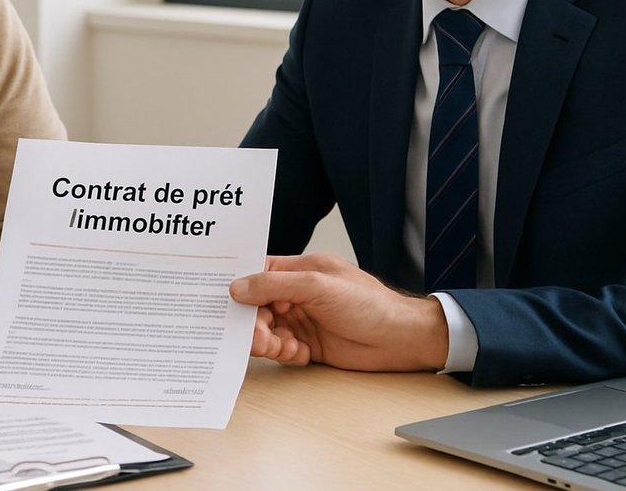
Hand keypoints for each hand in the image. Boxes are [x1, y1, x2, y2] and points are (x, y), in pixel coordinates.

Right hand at [229, 252, 448, 371]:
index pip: (260, 273)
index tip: (225, 301)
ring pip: (268, 330)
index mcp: (301, 270)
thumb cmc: (369, 304)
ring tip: (279, 347)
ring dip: (268, 341)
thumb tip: (238, 287)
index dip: (241, 286)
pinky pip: (283, 349)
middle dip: (254, 322)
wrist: (400, 340)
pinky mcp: (310, 344)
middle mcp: (299, 294)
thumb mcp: (319, 286)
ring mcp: (304, 319)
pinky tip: (298, 354)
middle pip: (259, 306)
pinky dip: (285, 354)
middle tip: (258, 337)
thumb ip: (275, 284)